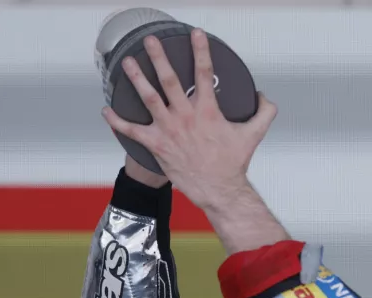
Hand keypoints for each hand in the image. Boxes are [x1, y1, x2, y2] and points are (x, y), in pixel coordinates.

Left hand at [102, 29, 277, 209]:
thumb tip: (264, 96)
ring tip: (127, 63)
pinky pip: (133, 131)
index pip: (204, 73)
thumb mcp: (254, 135)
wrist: (219, 189)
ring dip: (136, 79)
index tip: (195, 34)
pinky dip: (117, 122)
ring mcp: (169, 130)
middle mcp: (185, 116)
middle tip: (150, 41)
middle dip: (158, 57)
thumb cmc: (233, 164)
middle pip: (168, 79)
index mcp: (207, 111)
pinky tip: (107, 111)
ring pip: (148, 98)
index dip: (200, 50)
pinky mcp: (157, 145)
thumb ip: (264, 112)